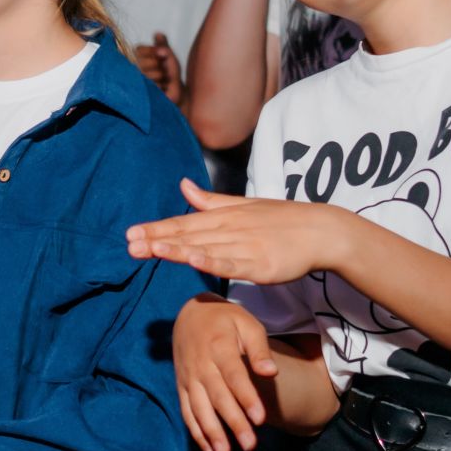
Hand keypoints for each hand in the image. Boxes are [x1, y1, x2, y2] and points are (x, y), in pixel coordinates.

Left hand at [127, 179, 349, 281]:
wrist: (321, 230)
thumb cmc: (281, 220)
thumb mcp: (242, 206)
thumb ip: (210, 201)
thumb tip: (183, 185)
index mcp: (223, 217)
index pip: (183, 223)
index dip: (157, 228)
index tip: (130, 234)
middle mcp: (229, 229)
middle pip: (188, 236)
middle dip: (157, 240)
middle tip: (129, 245)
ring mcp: (244, 247)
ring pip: (205, 249)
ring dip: (178, 249)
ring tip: (152, 249)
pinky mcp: (259, 264)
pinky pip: (232, 265)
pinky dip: (213, 263)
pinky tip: (194, 261)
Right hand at [134, 32, 183, 103]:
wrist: (179, 95)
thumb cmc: (171, 77)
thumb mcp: (169, 58)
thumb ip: (163, 45)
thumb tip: (158, 34)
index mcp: (139, 59)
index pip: (138, 50)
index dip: (151, 50)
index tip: (162, 53)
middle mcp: (134, 70)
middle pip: (142, 62)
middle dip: (158, 64)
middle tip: (164, 69)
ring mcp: (137, 83)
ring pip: (148, 75)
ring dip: (160, 76)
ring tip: (165, 80)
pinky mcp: (142, 94)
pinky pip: (152, 87)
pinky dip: (161, 87)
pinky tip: (163, 88)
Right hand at [171, 293, 279, 450]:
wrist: (191, 313)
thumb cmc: (225, 320)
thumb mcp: (247, 324)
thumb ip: (259, 349)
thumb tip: (271, 373)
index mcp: (219, 347)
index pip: (234, 376)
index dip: (246, 397)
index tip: (260, 418)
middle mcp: (201, 364)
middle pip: (218, 397)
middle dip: (233, 422)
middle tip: (249, 445)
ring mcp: (188, 377)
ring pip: (199, 408)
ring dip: (211, 432)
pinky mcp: (181, 386)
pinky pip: (187, 412)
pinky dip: (196, 433)